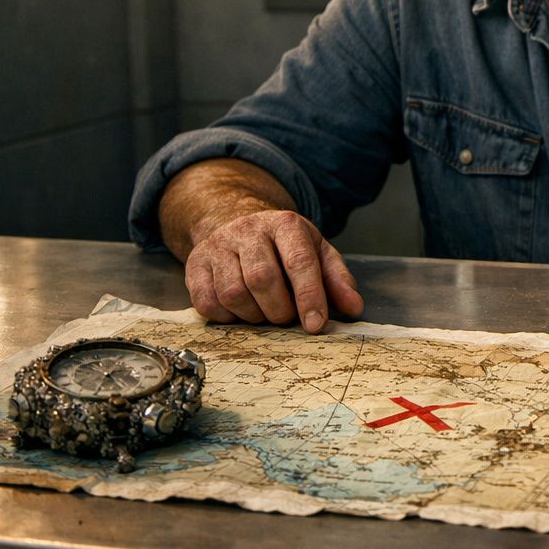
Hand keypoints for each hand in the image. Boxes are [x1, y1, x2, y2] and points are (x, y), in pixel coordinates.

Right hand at [183, 210, 363, 332]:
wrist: (238, 223)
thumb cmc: (285, 247)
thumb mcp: (317, 253)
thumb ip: (337, 280)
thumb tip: (353, 308)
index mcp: (285, 224)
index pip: (298, 261)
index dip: (309, 296)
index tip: (316, 325)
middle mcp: (248, 230)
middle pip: (262, 278)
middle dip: (279, 310)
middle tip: (287, 319)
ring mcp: (217, 246)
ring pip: (232, 293)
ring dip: (253, 315)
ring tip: (265, 312)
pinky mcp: (194, 265)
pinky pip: (207, 302)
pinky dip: (227, 318)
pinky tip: (240, 312)